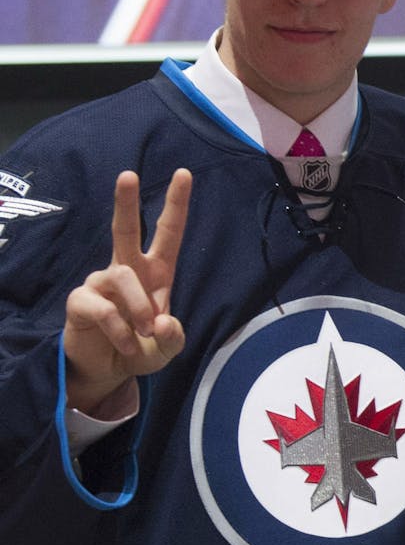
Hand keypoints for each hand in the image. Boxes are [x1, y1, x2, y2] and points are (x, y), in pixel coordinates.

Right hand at [63, 170, 191, 414]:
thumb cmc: (141, 349)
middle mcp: (127, 269)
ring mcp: (101, 282)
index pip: (168, 232)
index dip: (176, 204)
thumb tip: (162, 321)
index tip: (184, 173)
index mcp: (156, 272)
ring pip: (123, 277)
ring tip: (144, 333)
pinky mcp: (81, 300)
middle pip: (125, 229)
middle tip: (128, 174)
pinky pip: (105, 309)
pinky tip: (125, 344)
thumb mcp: (166, 349)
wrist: (107, 371)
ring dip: (140, 308)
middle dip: (126, 202)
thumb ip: (172, 337)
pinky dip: (121, 330)